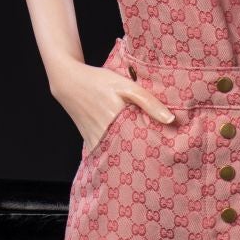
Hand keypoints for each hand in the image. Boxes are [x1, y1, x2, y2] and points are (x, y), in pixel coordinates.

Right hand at [56, 63, 176, 151]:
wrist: (69, 82)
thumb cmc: (99, 81)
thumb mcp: (126, 86)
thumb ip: (148, 102)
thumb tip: (170, 120)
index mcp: (117, 122)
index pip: (141, 143)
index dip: (154, 148)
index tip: (166, 152)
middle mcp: (105, 135)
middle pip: (130, 153)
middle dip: (144, 155)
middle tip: (160, 158)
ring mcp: (96, 141)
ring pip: (117, 154)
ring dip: (129, 156)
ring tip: (145, 157)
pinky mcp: (90, 142)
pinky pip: (106, 152)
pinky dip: (116, 153)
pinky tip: (125, 151)